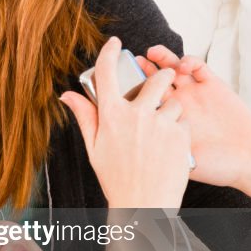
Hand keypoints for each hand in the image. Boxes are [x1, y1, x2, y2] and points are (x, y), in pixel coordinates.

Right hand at [60, 38, 191, 208]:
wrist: (144, 206)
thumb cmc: (117, 179)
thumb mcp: (95, 148)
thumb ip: (85, 116)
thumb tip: (67, 95)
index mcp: (112, 115)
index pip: (107, 72)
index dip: (110, 52)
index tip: (115, 43)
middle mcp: (137, 114)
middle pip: (155, 79)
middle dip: (161, 78)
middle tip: (161, 85)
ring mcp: (161, 124)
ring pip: (173, 102)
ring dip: (171, 110)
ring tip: (163, 131)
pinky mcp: (181, 136)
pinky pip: (183, 122)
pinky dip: (178, 130)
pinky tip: (170, 147)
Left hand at [136, 45, 250, 193]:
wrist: (249, 162)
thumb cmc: (216, 167)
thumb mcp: (179, 160)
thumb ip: (157, 145)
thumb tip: (128, 139)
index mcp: (165, 121)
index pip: (141, 100)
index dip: (131, 90)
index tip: (120, 85)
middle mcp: (178, 104)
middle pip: (154, 79)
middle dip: (143, 69)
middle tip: (136, 61)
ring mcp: (194, 93)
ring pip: (172, 68)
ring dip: (162, 58)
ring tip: (152, 53)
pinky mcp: (213, 85)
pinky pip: (198, 67)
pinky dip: (188, 61)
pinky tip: (183, 65)